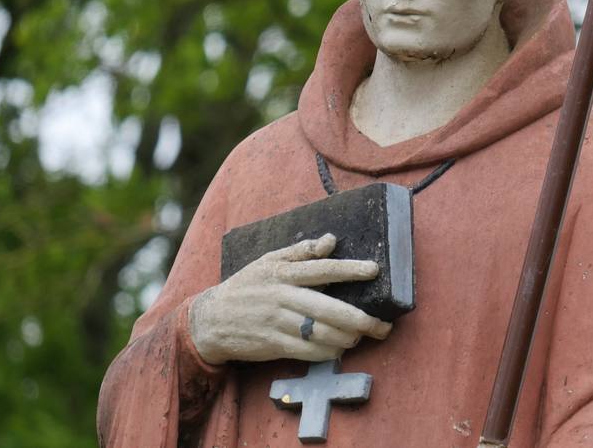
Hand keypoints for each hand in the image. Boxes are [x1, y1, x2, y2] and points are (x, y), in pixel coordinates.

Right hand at [188, 233, 391, 364]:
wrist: (211, 320)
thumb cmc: (246, 286)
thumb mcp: (268, 261)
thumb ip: (301, 251)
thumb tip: (331, 240)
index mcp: (283, 273)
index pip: (322, 269)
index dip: (349, 269)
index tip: (373, 270)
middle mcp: (282, 297)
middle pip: (328, 308)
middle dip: (360, 319)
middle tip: (382, 324)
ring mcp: (277, 323)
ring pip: (321, 333)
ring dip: (347, 338)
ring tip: (363, 335)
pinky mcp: (274, 345)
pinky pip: (308, 352)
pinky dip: (329, 352)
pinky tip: (341, 349)